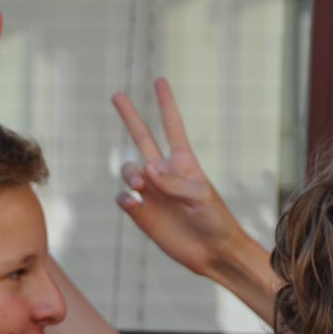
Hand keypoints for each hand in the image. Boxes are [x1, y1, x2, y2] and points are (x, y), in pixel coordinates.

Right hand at [113, 78, 249, 278]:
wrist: (212, 252)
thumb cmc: (215, 220)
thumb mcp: (200, 197)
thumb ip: (173, 182)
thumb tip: (146, 171)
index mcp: (183, 162)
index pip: (172, 126)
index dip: (165, 103)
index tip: (160, 81)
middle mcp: (164, 173)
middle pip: (142, 138)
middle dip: (130, 116)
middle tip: (117, 94)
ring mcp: (151, 192)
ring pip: (129, 170)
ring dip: (130, 173)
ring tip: (139, 185)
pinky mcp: (141, 213)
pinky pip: (123, 197)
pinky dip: (125, 196)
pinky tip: (135, 202)